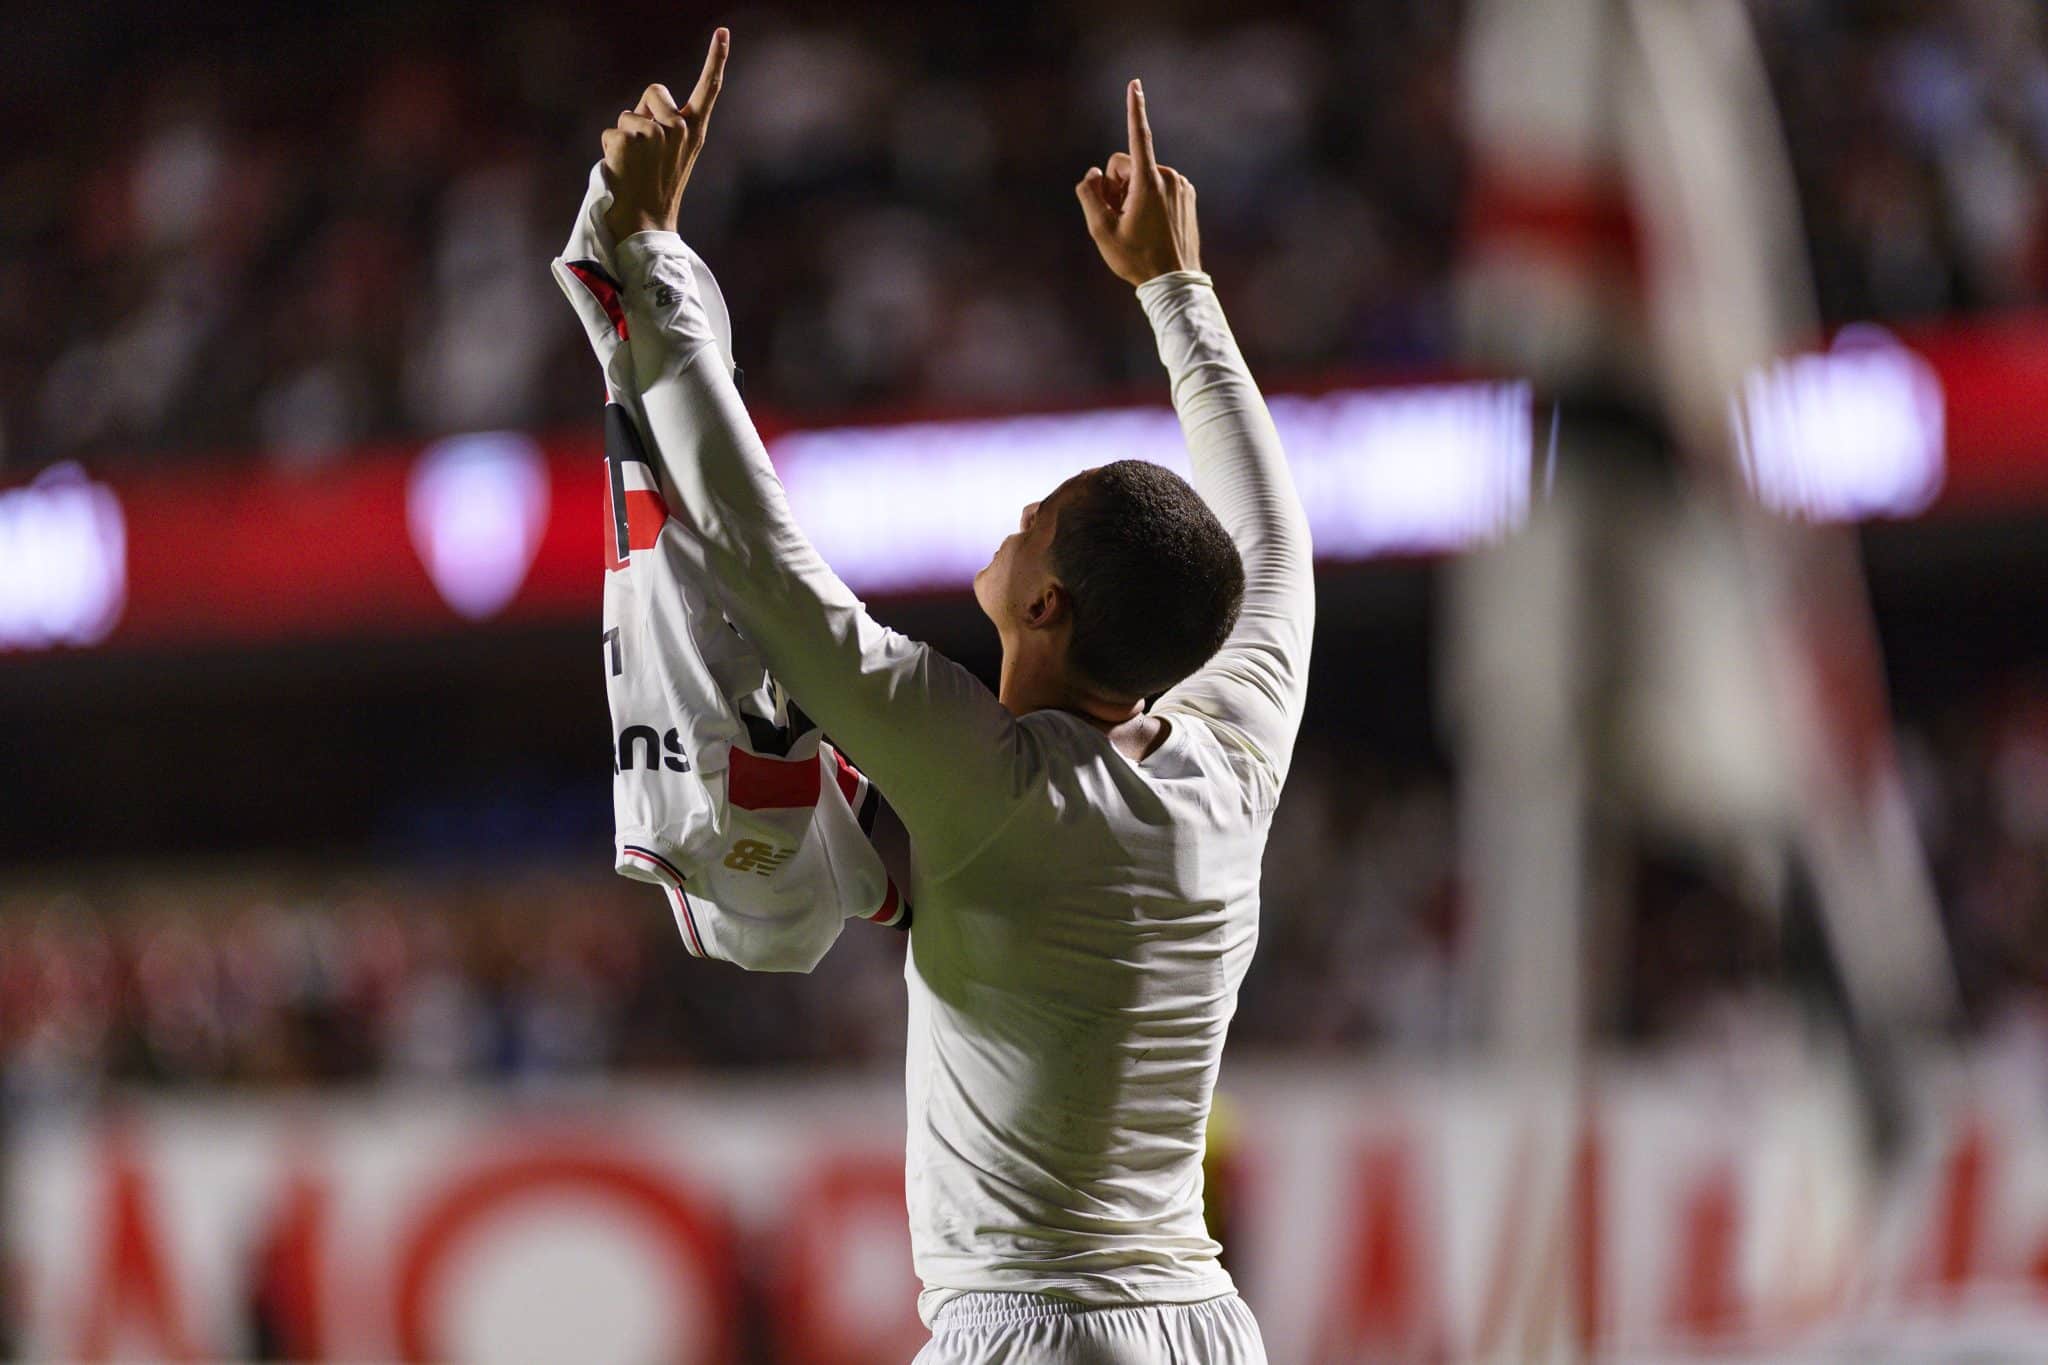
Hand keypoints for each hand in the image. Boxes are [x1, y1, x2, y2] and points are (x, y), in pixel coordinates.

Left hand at [602, 28, 729, 241]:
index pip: (709, 89)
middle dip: (644, 110)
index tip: (723, 32)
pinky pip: (611, 132)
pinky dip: (610, 149)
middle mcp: (680, 127)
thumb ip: (666, 127)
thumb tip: (640, 110)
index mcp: (695, 132)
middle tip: (646, 151)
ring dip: (624, 136)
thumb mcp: (674, 156)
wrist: (647, 222)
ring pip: (628, 114)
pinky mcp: (630, 136)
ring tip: (634, 166)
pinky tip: (622, 170)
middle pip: (654, 91)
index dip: (717, 59)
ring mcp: (656, 131)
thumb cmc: (658, 191)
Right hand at [1075, 80, 1199, 286]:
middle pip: (1127, 164)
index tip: (1134, 84)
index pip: (1137, 137)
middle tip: (1115, 215)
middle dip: (1115, 184)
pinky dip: (1147, 197)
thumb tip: (1092, 175)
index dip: (1133, 109)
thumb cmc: (1136, 259)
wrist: (1175, 281)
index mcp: (1148, 182)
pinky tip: (1148, 224)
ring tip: (1133, 224)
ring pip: (1142, 175)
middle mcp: (1168, 177)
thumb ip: (1089, 196)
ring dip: (1131, 193)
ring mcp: (1180, 185)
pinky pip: (1157, 185)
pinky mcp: (1187, 194)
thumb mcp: (1101, 231)